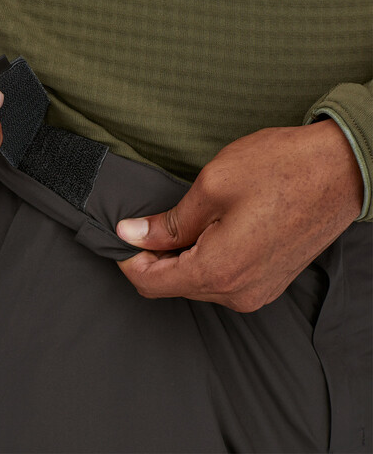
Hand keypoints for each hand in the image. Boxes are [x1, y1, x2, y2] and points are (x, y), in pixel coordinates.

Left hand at [116, 121, 362, 311]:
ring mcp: (256, 291)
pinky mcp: (267, 282)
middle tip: (142, 224)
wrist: (341, 170)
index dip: (127, 260)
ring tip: (173, 224)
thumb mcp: (212, 187)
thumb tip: (132, 234)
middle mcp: (237, 293)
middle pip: (172, 286)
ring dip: (177, 259)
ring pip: (195, 284)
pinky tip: (202, 232)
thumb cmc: (280, 170)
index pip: (151, 283)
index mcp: (218, 271)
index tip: (120, 236)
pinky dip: (201, 260)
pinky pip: (220, 280)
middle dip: (150, 258)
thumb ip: (168, 223)